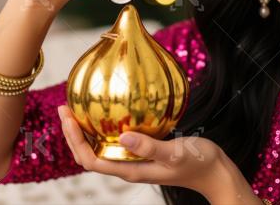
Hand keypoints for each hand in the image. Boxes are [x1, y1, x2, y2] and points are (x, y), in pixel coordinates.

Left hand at [57, 106, 260, 203]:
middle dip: (73, 133)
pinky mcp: (143, 151)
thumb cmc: (198, 163)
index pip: (90, 159)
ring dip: (86, 130)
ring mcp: (134, 160)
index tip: (67, 117)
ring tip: (78, 108)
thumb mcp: (174, 153)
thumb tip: (123, 136)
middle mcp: (127, 166)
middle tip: (65, 107)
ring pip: (100, 147)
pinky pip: (116, 141)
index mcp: (130, 170)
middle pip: (89, 154)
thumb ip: (149, 146)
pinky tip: (110, 111)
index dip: (74, 140)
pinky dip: (106, 127)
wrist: (215, 172)